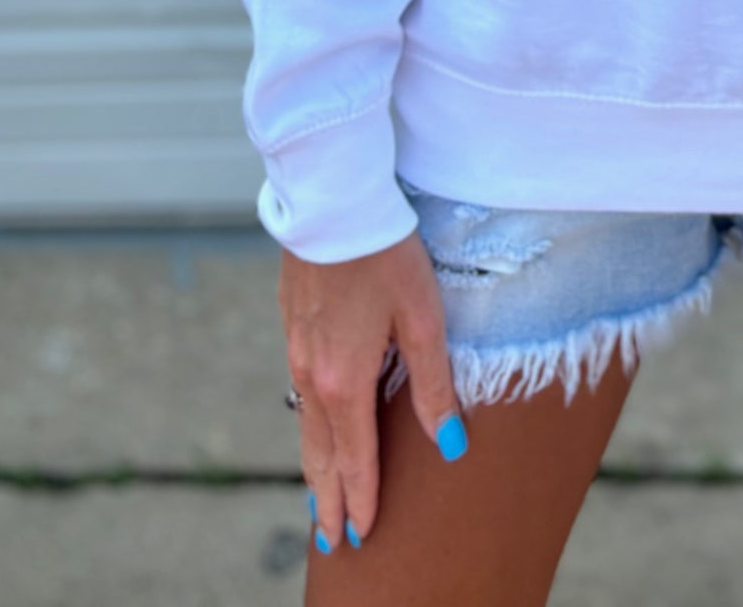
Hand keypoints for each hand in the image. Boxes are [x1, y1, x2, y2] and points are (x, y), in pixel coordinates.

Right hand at [280, 229, 464, 549]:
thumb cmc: (385, 255)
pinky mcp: (293, 325)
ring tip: (321, 498)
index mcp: (345, 381)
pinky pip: (299, 392)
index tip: (361, 537)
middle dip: (328, 499)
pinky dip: (308, 426)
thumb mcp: (423, 317)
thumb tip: (449, 445)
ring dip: (315, 466)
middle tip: (332, 541)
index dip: (360, 499)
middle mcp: (313, 375)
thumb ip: (434, 385)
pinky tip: (315, 427)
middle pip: (320, 454)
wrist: (333, 201)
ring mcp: (297, 349)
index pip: (354, 459)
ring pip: (305, 425)